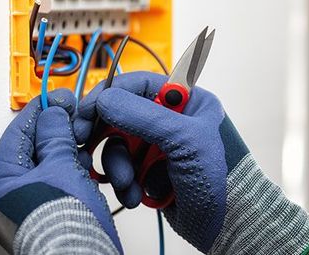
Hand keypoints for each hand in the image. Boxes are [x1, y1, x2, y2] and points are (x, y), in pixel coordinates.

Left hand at [0, 89, 120, 253]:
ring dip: (71, 152)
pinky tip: (88, 168)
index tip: (60, 97)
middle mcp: (12, 193)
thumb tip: (52, 113)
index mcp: (1, 181)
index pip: (18, 131)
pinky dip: (76, 171)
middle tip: (77, 119)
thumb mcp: (60, 167)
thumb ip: (55, 135)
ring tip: (86, 147)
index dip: (42, 109)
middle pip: (36, 147)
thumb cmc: (62, 225)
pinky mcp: (54, 211)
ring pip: (52, 164)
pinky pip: (63, 181)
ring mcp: (33, 203)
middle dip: (60, 132)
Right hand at [74, 71, 308, 254]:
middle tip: (84, 144)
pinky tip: (135, 195)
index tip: (86, 112)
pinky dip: (123, 182)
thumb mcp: (183, 140)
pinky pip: (122, 168)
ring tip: (129, 184)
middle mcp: (170, 118)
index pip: (139, 84)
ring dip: (117, 166)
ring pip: (117, 144)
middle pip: (121, 114)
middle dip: (106, 135)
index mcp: (186, 100)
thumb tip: (105, 98)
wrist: (224, 224)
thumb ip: (144, 116)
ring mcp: (158, 145)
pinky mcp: (149, 170)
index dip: (109, 94)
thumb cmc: (218, 178)